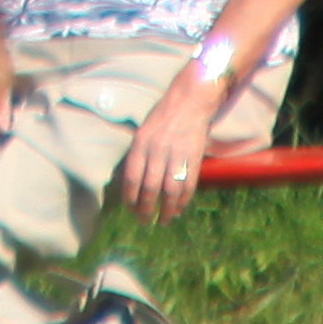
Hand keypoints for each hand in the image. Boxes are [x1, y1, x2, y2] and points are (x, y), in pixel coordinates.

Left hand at [118, 71, 218, 223]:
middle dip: (145, 208)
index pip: (132, 176)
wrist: (189, 102)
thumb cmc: (162, 117)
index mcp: (141, 143)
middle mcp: (157, 150)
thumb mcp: (143, 131)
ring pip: (169, 191)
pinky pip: (187, 186)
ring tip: (161, 221)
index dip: (129, 196)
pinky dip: (182, 202)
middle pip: (150, 187)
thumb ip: (138, 154)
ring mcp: (177, 156)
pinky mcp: (193, 159)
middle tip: (143, 221)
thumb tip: (129, 181)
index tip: (129, 208)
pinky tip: (177, 210)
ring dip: (165, 210)